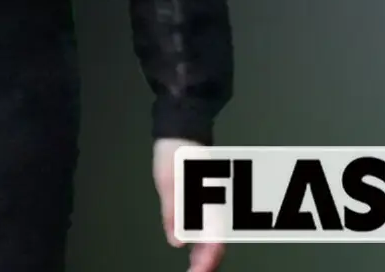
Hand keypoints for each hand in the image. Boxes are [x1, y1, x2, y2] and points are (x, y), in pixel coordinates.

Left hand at [153, 138, 225, 271]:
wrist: (181, 127)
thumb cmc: (175, 151)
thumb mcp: (169, 180)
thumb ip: (173, 210)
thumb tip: (176, 242)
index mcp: (210, 200)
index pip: (214, 240)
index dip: (206, 261)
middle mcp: (215, 204)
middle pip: (215, 242)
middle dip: (205, 262)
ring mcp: (210, 202)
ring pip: (211, 236)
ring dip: (203, 255)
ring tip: (192, 269)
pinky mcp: (203, 199)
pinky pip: (205, 225)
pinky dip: (199, 241)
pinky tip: (190, 249)